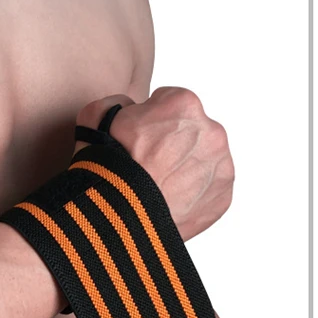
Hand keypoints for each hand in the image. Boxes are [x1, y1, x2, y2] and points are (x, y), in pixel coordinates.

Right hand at [75, 87, 234, 240]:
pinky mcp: (223, 196)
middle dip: (172, 141)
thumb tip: (129, 109)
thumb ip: (117, 102)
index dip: (147, 118)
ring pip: (202, 159)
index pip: (168, 100)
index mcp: (184, 105)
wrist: (118, 217)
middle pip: (190, 129)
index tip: (136, 136)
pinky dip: (191, 193)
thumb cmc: (106, 168)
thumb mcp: (94, 115)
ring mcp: (221, 166)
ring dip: (184, 166)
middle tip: (145, 163)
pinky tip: (167, 199)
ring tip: (155, 184)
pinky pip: (208, 188)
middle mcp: (211, 131)